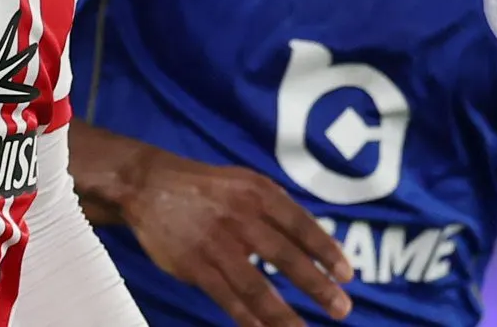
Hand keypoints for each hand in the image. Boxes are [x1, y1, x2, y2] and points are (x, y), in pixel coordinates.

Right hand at [124, 151, 352, 325]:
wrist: (150, 185)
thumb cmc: (209, 188)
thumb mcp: (247, 183)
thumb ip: (279, 210)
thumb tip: (319, 243)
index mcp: (258, 194)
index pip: (301, 225)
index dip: (326, 251)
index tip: (346, 276)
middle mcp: (240, 218)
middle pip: (285, 257)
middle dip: (317, 286)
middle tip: (342, 309)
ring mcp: (216, 244)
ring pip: (256, 286)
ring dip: (284, 314)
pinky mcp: (194, 266)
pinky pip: (226, 298)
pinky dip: (247, 319)